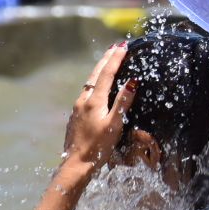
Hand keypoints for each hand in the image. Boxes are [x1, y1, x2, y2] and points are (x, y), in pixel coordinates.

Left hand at [62, 44, 134, 168]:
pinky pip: (87, 91)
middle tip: (115, 46)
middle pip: (95, 74)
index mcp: (94, 101)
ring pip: (89, 82)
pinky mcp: (76, 115)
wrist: (76, 164)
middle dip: (106, 59)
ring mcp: (78, 107)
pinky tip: (97, 85)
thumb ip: (123, 102)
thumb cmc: (98, 147)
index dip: (115, 59)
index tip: (123, 46)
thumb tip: (132, 81)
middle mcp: (84, 100)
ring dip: (100, 69)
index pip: (107, 74)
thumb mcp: (114, 125)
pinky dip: (95, 81)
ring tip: (107, 60)